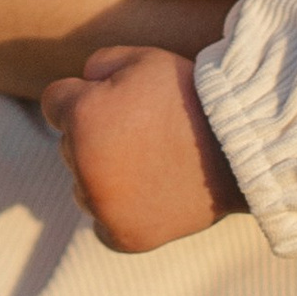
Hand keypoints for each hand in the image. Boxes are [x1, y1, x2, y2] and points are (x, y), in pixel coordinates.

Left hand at [39, 43, 245, 251]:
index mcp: (81, 115)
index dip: (85, 97)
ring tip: (152, 163)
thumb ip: (99, 65)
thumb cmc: (192, 97)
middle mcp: (82, 163)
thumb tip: (80, 83)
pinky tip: (149, 193)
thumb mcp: (144, 59)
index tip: (117, 103)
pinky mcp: (124, 235)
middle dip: (96, 136)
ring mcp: (102, 204)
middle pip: (69, 145)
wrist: (241, 149)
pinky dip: (119, 213)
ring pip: (82, 186)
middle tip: (145, 133)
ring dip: (103, 176)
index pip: (54, 104)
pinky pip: (102, 223)